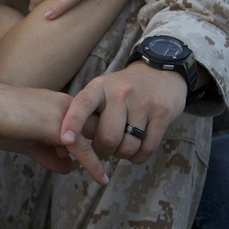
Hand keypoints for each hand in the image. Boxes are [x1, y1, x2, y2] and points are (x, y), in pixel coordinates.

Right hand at [0, 78, 108, 183]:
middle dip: (107, 146)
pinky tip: (101, 179)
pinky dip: (94, 165)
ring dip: (104, 156)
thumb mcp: (27, 142)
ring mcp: (64, 116)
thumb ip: (48, 155)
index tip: (103, 156)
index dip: (95, 140)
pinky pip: (83, 149)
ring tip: (107, 176)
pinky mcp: (58, 128)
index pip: (88, 122)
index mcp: (61, 107)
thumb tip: (69, 169)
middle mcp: (68, 107)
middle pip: (99, 127)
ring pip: (96, 136)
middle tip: (112, 165)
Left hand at [59, 61, 187, 165]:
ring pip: (128, 146)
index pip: (82, 104)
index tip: (66, 140)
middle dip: (103, 151)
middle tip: (104, 148)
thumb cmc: (123, 89)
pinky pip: (147, 148)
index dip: (73, 123)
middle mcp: (120, 93)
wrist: (161, 72)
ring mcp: (143, 103)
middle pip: (107, 137)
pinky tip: (136, 150)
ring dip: (122, 155)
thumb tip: (68, 144)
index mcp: (99, 88)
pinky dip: (138, 156)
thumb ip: (86, 113)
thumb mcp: (102, 91)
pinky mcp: (162, 114)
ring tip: (121, 146)